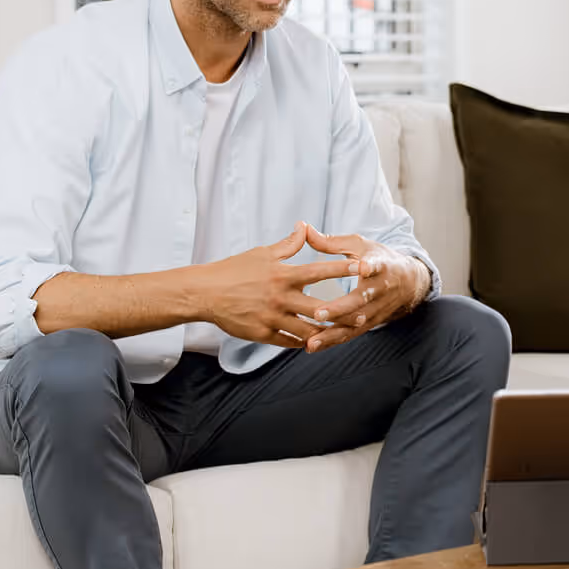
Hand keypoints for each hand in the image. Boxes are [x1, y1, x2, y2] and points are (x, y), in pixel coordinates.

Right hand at [185, 228, 363, 345]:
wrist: (205, 293)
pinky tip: (315, 342)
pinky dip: (303, 342)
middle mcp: (280, 298)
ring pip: (307, 331)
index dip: (342, 268)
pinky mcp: (262, 334)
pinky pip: (289, 342)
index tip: (362, 267)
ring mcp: (272, 318)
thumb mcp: (262, 253)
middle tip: (364, 314)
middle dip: (343, 313)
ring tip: (343, 333)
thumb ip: (288, 244)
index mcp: (283, 275)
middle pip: (320, 309)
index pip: (319, 271)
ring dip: (326, 333)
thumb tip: (305, 226)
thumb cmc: (234, 270)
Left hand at [289, 223, 428, 351]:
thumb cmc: (378, 259)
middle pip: (361, 301)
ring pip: (354, 324)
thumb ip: (331, 242)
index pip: (376, 266)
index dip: (371, 267)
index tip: (364, 267)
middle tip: (318, 313)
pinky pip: (350, 334)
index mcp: (379, 266)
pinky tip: (311, 346)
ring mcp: (376, 309)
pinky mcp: (371, 322)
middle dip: (340, 308)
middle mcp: (380, 290)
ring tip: (311, 342)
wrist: (408, 282)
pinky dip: (332, 341)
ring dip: (333, 333)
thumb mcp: (359, 246)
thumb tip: (304, 228)